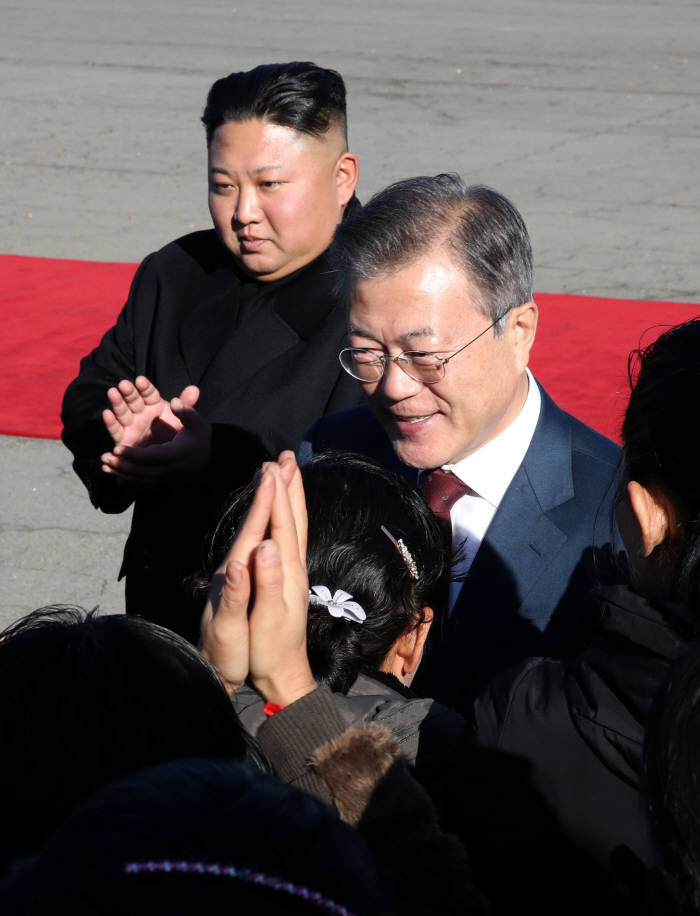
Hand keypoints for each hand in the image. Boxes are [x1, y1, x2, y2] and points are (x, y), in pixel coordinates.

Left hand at [100, 391, 210, 489]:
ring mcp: (165, 480)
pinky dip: (129, 483)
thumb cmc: (199, 438)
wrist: (209, 461)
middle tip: (105, 457)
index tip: (117, 447)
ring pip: (140, 480)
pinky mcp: (162, 484)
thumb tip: (175, 401)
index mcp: (175, 454)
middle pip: (142, 470)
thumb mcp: (197, 423)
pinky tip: (117, 479)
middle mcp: (169, 470)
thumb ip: (187, 411)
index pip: (151, 456)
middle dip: (122, 464)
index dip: (133, 454)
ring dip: (121, 473)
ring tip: (105, 466)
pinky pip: (143, 486)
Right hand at [102, 376, 198, 448]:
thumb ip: (187, 406)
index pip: (149, 394)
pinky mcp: (124, 438)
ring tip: (113, 393)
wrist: (172, 458)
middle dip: (128, 392)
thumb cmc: (177, 434)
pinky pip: (116, 430)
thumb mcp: (185, 420)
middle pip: (133, 400)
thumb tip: (194, 389)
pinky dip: (111, 422)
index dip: (144, 387)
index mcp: (155, 405)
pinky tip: (107, 414)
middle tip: (123, 385)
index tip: (140, 381)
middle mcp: (140, 412)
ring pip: (123, 412)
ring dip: (117, 403)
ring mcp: (131, 424)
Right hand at [199, 457, 314, 704]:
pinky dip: (288, 518)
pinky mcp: (286, 580)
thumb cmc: (268, 653)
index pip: (282, 526)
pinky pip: (289, 538)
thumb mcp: (265, 621)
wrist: (282, 678)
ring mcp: (292, 574)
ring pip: (295, 527)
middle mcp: (292, 568)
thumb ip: (265, 583)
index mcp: (285, 573)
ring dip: (291, 499)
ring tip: (289, 474)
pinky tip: (284, 515)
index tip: (273, 466)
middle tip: (286, 457)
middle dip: (289, 488)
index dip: (276, 496)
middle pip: (293, 520)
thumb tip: (265, 546)